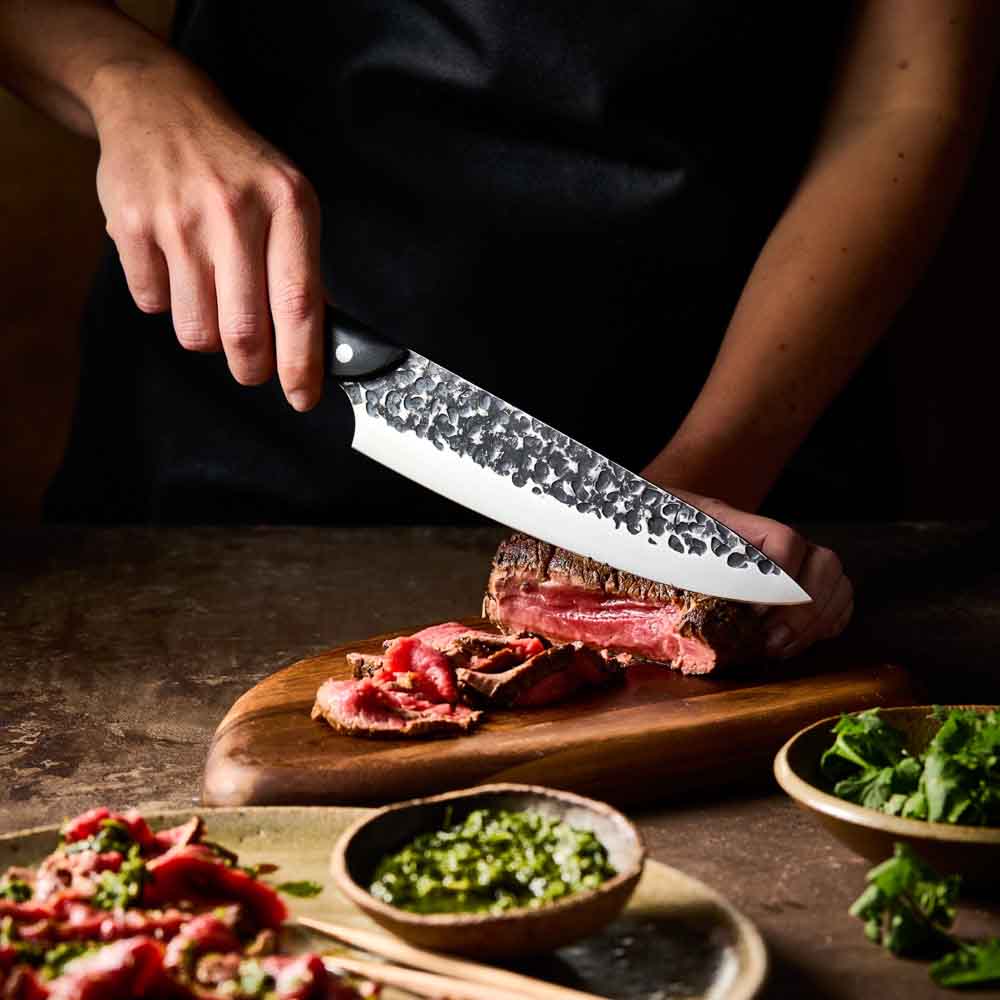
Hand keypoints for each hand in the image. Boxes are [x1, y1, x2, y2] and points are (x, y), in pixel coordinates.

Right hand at [91, 58, 323, 410]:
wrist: (158, 104)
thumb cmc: (236, 165)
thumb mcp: (287, 199)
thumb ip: (302, 267)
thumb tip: (317, 343)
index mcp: (287, 204)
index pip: (298, 304)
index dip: (301, 362)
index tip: (303, 397)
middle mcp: (234, 211)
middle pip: (244, 332)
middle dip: (251, 368)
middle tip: (252, 369)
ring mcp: (178, 219)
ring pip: (196, 330)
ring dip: (207, 337)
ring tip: (211, 300)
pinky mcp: (131, 226)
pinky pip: (153, 304)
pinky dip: (167, 304)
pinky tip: (175, 268)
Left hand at [668, 489, 853, 658]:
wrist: (652, 520)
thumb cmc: (654, 536)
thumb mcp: (655, 544)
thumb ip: (666, 562)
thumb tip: (669, 599)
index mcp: (734, 523)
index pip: (784, 540)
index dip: (780, 580)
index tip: (756, 612)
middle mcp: (770, 538)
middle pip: (823, 562)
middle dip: (804, 610)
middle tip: (771, 640)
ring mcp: (788, 557)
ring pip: (835, 579)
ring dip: (816, 620)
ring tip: (780, 647)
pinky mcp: (796, 580)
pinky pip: (837, 597)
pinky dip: (827, 621)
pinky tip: (800, 639)